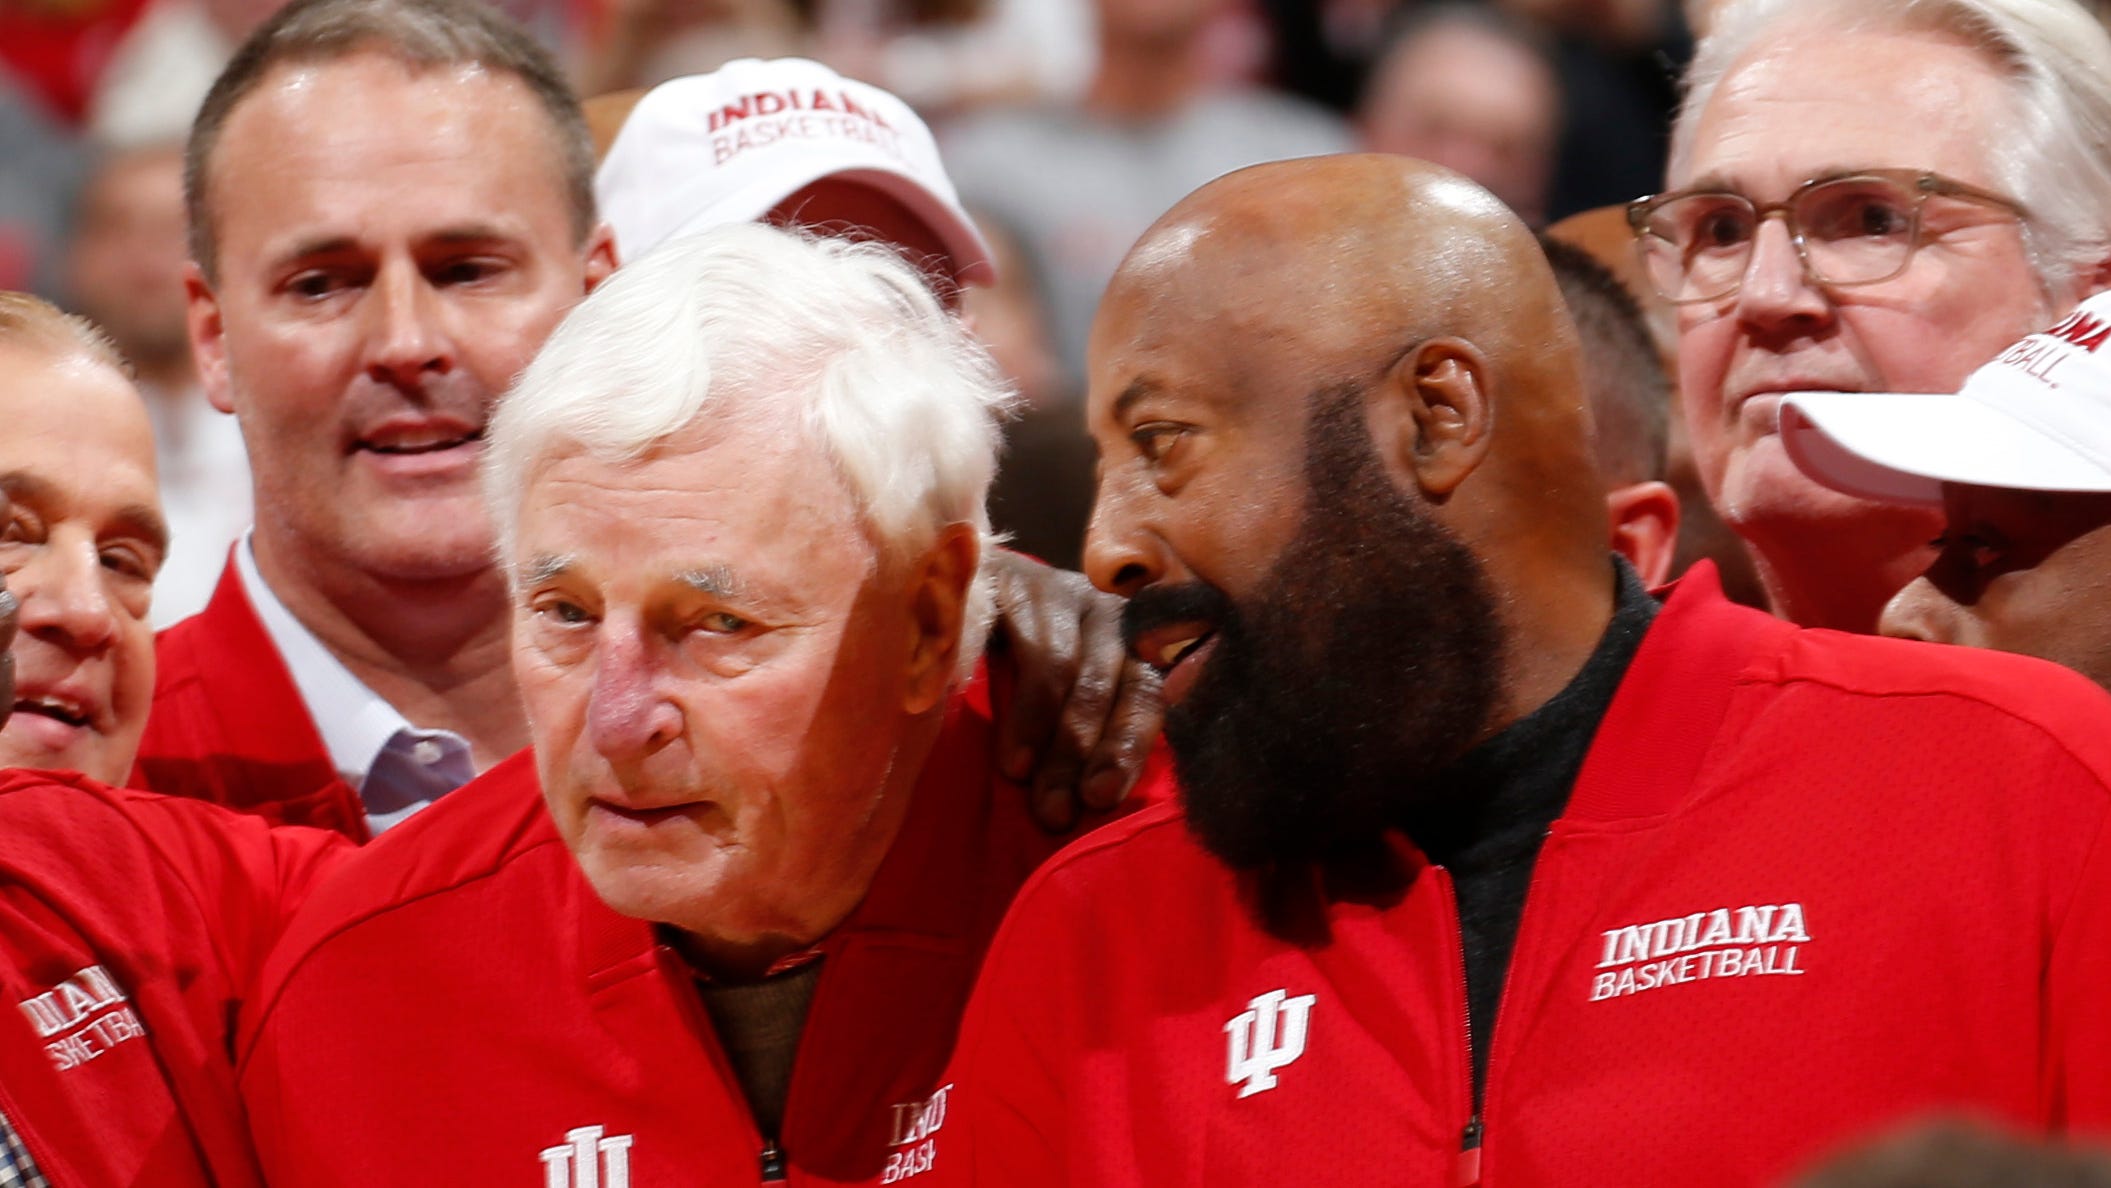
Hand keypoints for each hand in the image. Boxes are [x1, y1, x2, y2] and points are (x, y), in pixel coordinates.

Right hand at [985, 550, 1162, 831]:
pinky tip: (1009, 747)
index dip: (1128, 745)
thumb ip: (1089, 738)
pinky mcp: (1017, 579)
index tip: (1100, 796)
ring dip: (1047, 733)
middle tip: (1057, 811)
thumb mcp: (1065, 704)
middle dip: (1082, 753)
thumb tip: (1088, 803)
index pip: (1148, 693)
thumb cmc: (1021, 668)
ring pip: (1067, 667)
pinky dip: (1022, 705)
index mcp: (1134, 643)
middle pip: (1110, 682)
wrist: (957, 591)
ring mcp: (1064, 589)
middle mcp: (1109, 610)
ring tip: (1022, 778)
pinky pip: (1025, 644)